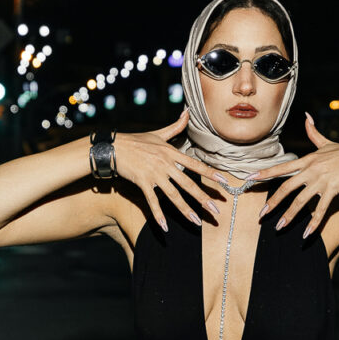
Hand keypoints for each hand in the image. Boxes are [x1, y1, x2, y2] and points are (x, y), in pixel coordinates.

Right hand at [113, 108, 225, 231]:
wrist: (114, 147)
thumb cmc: (137, 140)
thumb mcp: (158, 133)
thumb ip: (176, 126)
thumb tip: (188, 111)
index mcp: (171, 153)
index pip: (195, 164)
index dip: (210, 173)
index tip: (224, 182)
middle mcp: (166, 164)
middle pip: (188, 184)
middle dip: (203, 198)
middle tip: (216, 210)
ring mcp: (154, 174)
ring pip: (173, 195)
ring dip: (185, 210)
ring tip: (196, 222)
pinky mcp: (142, 182)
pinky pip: (152, 201)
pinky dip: (158, 215)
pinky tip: (164, 227)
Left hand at [254, 113, 338, 237]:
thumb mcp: (326, 142)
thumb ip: (313, 132)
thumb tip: (306, 116)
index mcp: (307, 160)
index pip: (281, 168)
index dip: (265, 173)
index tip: (249, 179)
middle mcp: (311, 170)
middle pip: (286, 188)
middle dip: (273, 202)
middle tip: (261, 215)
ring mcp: (321, 180)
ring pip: (300, 201)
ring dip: (289, 215)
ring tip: (280, 227)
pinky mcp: (333, 189)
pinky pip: (321, 209)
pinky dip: (314, 223)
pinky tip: (307, 235)